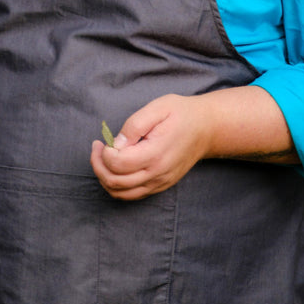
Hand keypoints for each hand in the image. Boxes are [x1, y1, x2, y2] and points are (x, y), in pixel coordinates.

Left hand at [90, 94, 212, 200]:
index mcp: (155, 154)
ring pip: (121, 193)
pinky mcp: (160, 185)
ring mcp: (159, 183)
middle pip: (115, 182)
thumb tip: (116, 142)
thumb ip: (134, 125)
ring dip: (104, 178)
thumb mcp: (158, 108)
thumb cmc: (180, 113)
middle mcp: (157, 174)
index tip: (102, 140)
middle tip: (97, 147)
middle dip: (98, 165)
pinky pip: (132, 195)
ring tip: (102, 158)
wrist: (206, 128)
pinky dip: (117, 185)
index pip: (118, 164)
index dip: (103, 153)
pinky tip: (115, 167)